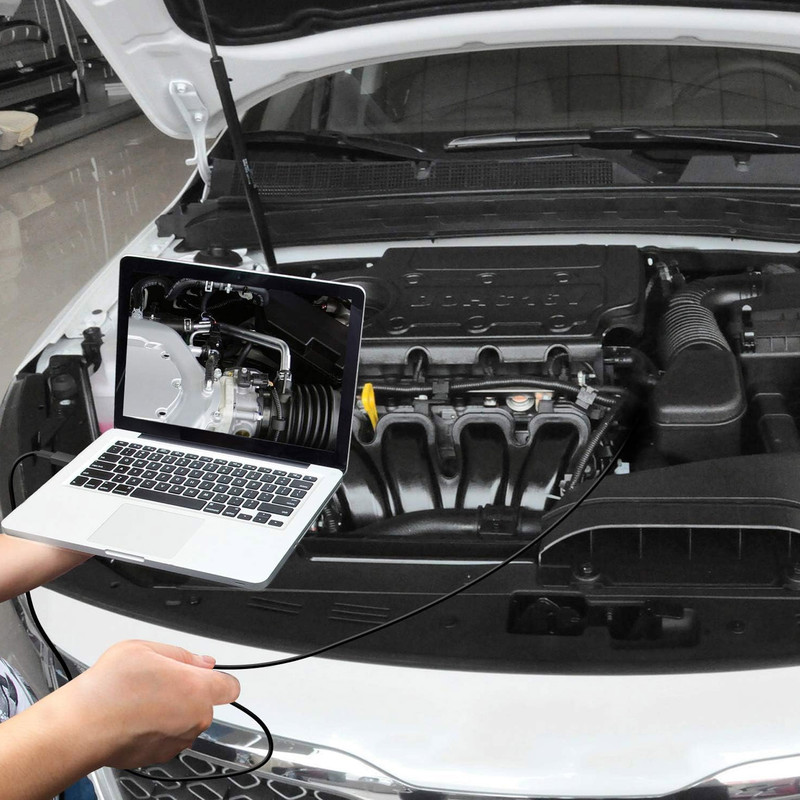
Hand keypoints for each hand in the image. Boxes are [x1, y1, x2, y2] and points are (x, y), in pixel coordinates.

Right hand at [55, 640, 239, 767]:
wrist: (80, 728)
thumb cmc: (110, 689)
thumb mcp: (146, 648)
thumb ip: (182, 655)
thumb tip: (202, 662)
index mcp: (197, 689)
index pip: (231, 686)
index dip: (219, 677)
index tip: (206, 674)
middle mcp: (194, 719)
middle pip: (206, 703)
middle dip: (190, 691)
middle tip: (160, 680)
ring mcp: (177, 741)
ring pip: (186, 721)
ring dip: (174, 711)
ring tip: (142, 698)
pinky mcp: (159, 756)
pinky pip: (169, 737)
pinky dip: (158, 728)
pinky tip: (135, 717)